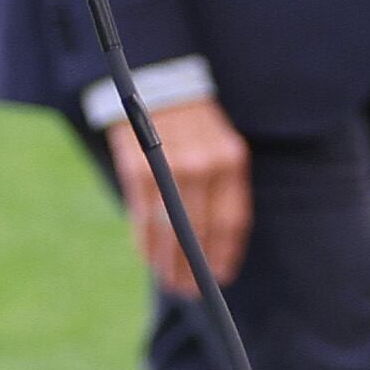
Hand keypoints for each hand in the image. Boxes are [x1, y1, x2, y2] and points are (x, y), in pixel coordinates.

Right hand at [107, 92, 250, 297]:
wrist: (157, 79)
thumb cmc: (191, 122)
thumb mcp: (216, 146)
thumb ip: (216, 188)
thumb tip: (207, 245)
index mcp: (230, 159)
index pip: (231, 219)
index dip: (224, 253)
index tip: (220, 277)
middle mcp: (204, 163)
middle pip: (200, 230)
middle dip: (194, 266)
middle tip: (190, 290)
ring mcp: (170, 165)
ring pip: (170, 227)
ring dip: (167, 260)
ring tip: (168, 280)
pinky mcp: (138, 165)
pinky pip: (143, 213)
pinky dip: (144, 239)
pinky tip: (147, 255)